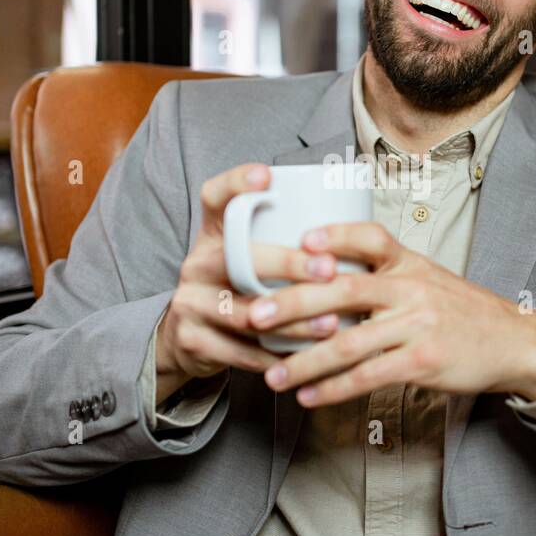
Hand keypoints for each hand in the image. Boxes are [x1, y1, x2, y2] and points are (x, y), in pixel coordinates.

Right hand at [155, 163, 340, 401]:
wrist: (187, 340)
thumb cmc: (236, 290)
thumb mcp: (246, 260)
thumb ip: (279, 243)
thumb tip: (349, 220)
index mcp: (212, 235)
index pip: (214, 197)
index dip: (236, 183)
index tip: (266, 176)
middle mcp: (196, 263)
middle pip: (237, 259)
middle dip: (287, 264)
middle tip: (330, 269)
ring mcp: (189, 303)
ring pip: (245, 313)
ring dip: (293, 321)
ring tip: (332, 324)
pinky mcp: (192, 340)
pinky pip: (241, 352)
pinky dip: (278, 358)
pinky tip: (309, 359)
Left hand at [246, 221, 535, 406]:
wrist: (512, 342)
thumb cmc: (458, 310)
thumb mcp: (426, 277)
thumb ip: (383, 273)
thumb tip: (322, 272)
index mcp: (408, 262)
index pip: (369, 237)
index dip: (336, 235)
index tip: (301, 240)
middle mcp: (410, 288)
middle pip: (343, 289)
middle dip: (294, 303)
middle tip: (255, 315)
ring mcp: (417, 325)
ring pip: (349, 342)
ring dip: (305, 362)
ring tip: (272, 376)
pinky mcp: (422, 361)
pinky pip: (369, 376)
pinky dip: (334, 388)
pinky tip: (309, 397)